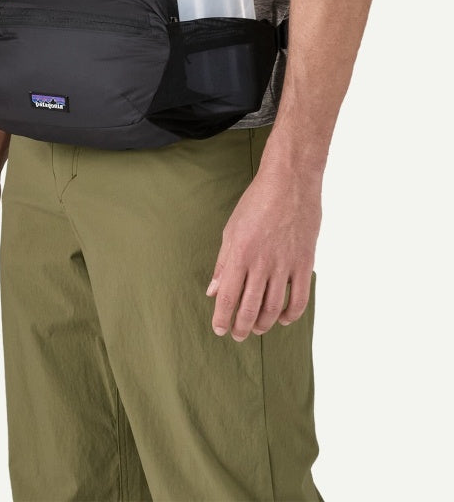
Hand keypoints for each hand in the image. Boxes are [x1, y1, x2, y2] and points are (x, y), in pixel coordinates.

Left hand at [206, 153, 322, 340]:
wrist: (290, 182)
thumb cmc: (257, 202)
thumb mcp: (231, 229)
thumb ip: (223, 263)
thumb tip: (213, 290)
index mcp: (240, 254)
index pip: (228, 298)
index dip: (222, 319)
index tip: (219, 329)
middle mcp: (261, 263)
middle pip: (250, 309)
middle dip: (242, 328)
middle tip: (238, 335)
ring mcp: (285, 264)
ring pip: (273, 308)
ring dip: (263, 324)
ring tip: (257, 328)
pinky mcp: (305, 263)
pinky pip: (299, 299)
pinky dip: (290, 315)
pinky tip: (282, 318)